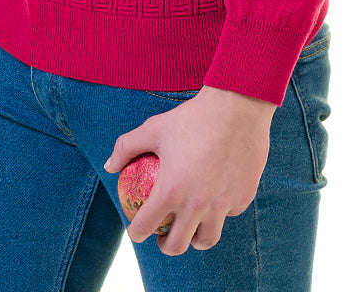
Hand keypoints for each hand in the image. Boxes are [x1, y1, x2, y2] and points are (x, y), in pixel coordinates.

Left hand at [104, 86, 274, 255]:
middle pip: (176, 246)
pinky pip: (228, 215)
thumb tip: (109, 166)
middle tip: (163, 236)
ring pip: (206, 240)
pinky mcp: (242, 198)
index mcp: (170, 191)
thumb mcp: (153, 128)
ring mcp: (221, 205)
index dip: (136, 233)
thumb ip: (126, 147)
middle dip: (165, 245)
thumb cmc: (191, 117)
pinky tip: (215, 200)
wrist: (237, 106)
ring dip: (194, 239)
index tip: (136, 230)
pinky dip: (220, 213)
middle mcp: (196, 205)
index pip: (145, 227)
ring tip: (190, 229)